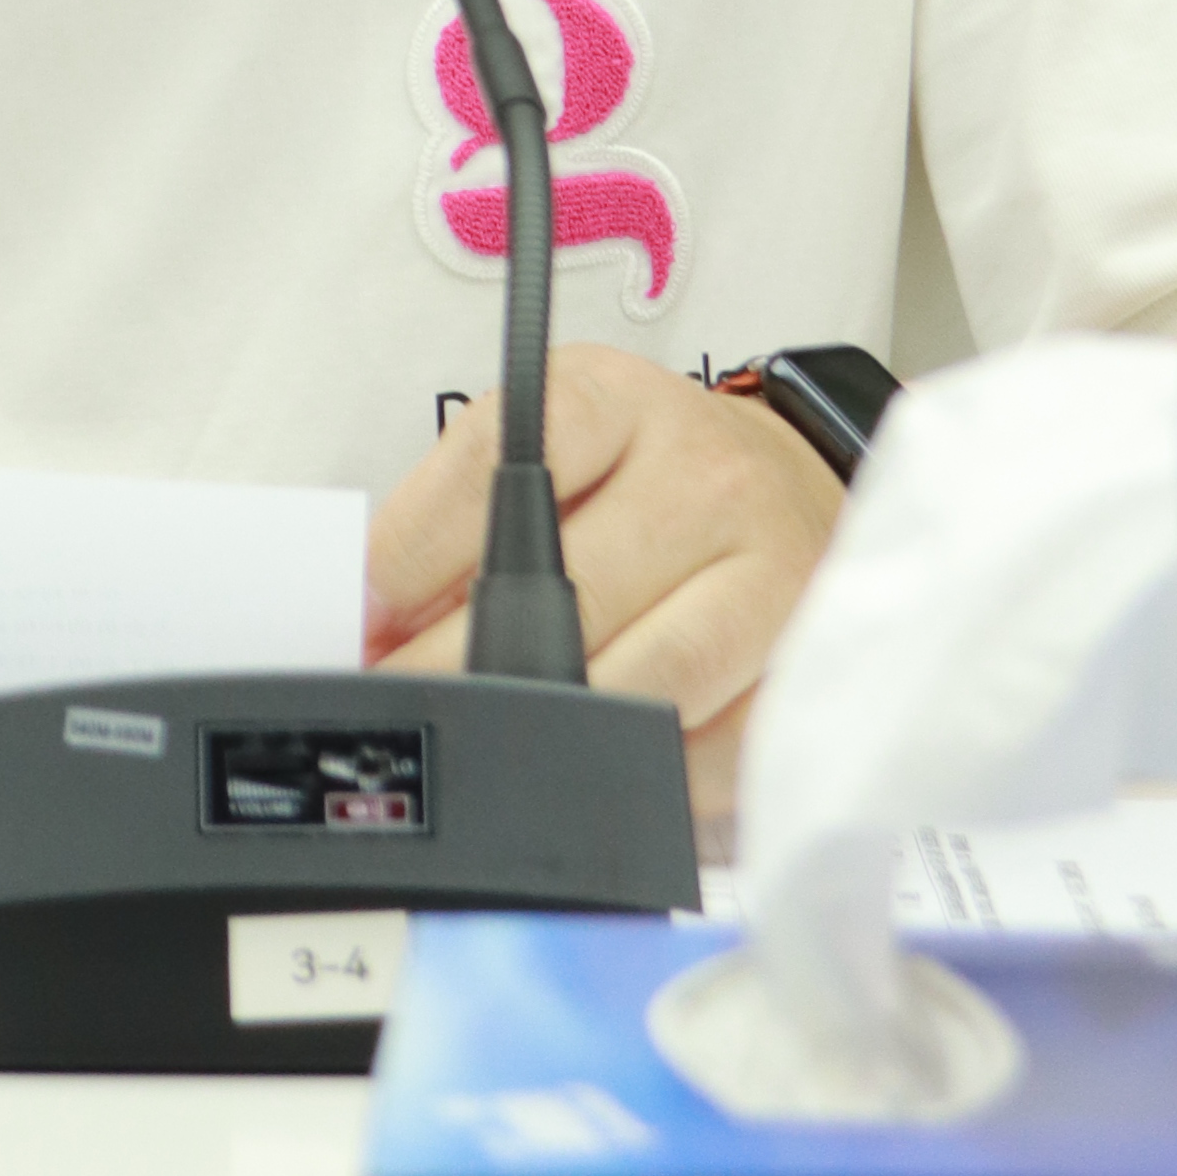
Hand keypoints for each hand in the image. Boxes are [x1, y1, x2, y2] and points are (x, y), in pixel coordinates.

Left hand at [366, 354, 843, 824]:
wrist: (795, 493)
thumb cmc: (650, 477)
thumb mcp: (560, 448)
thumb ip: (467, 512)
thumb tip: (375, 622)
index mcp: (619, 401)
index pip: (504, 461)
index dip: (417, 548)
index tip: (368, 615)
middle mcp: (704, 477)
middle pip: (561, 594)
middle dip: (459, 667)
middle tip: (407, 706)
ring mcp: (769, 573)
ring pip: (636, 685)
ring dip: (550, 731)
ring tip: (496, 743)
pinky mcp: (807, 667)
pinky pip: (705, 754)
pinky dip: (642, 773)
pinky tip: (605, 759)